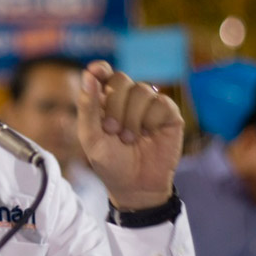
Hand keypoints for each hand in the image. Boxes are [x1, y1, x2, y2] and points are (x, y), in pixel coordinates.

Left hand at [77, 61, 183, 209]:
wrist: (135, 186)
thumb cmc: (110, 162)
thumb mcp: (91, 137)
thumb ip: (88, 106)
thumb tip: (89, 74)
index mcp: (105, 100)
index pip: (103, 72)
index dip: (100, 69)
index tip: (97, 72)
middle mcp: (127, 98)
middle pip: (121, 79)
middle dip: (114, 105)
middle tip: (112, 130)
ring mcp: (149, 104)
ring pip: (141, 90)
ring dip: (132, 117)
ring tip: (129, 139)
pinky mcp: (168, 113)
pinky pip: (161, 102)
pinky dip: (151, 120)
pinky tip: (149, 135)